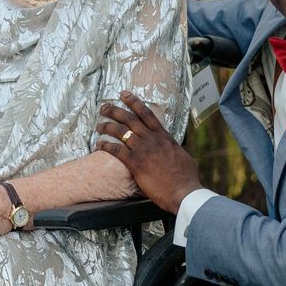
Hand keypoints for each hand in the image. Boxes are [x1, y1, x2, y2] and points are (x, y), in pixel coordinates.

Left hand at [98, 91, 201, 211]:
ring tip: (99, 125)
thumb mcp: (184, 157)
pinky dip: (106, 145)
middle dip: (114, 110)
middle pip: (129, 119)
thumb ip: (176, 150)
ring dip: (107, 126)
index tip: (124, 94)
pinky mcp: (135, 163)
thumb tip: (176, 149)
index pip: (146, 114)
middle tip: (104, 107)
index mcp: (164, 136)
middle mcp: (152, 139)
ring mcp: (143, 150)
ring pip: (120, 132)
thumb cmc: (187, 178)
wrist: (183, 191)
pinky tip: (98, 144)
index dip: (134, 102)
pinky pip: (116, 150)